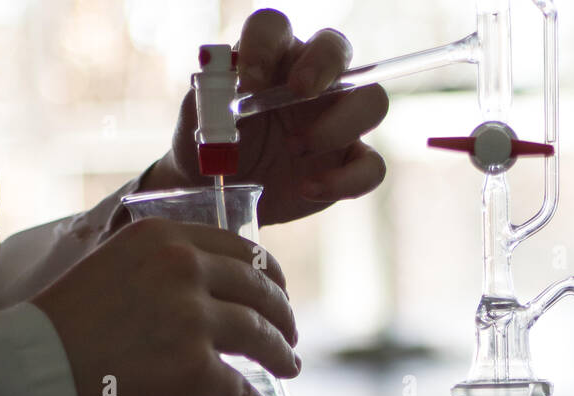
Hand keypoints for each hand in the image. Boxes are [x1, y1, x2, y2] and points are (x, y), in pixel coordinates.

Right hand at [33, 219, 299, 395]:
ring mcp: (195, 321)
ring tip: (289, 369)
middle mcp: (186, 270)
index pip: (238, 249)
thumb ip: (156, 271)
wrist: (38, 374)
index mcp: (164, 238)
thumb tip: (194, 294)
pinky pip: (244, 393)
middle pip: (259, 291)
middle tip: (289, 336)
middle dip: (282, 315)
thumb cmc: (63, 330)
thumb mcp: (110, 269)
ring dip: (281, 356)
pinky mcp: (197, 372)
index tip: (276, 290)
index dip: (266, 274)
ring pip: (261, 337)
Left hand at [147, 9, 387, 224]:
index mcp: (271, 56)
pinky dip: (346, 181)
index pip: (275, 28)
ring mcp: (337, 119)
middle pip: (338, 49)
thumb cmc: (211, 142)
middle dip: (323, 66)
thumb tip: (228, 84)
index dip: (264, 47)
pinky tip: (307, 189)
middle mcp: (312, 79)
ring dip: (339, 126)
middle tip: (299, 93)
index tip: (247, 85)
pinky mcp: (348, 161)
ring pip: (373, 102)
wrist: (218, 189)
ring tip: (296, 149)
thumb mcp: (201, 119)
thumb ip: (212, 98)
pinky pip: (372, 166)